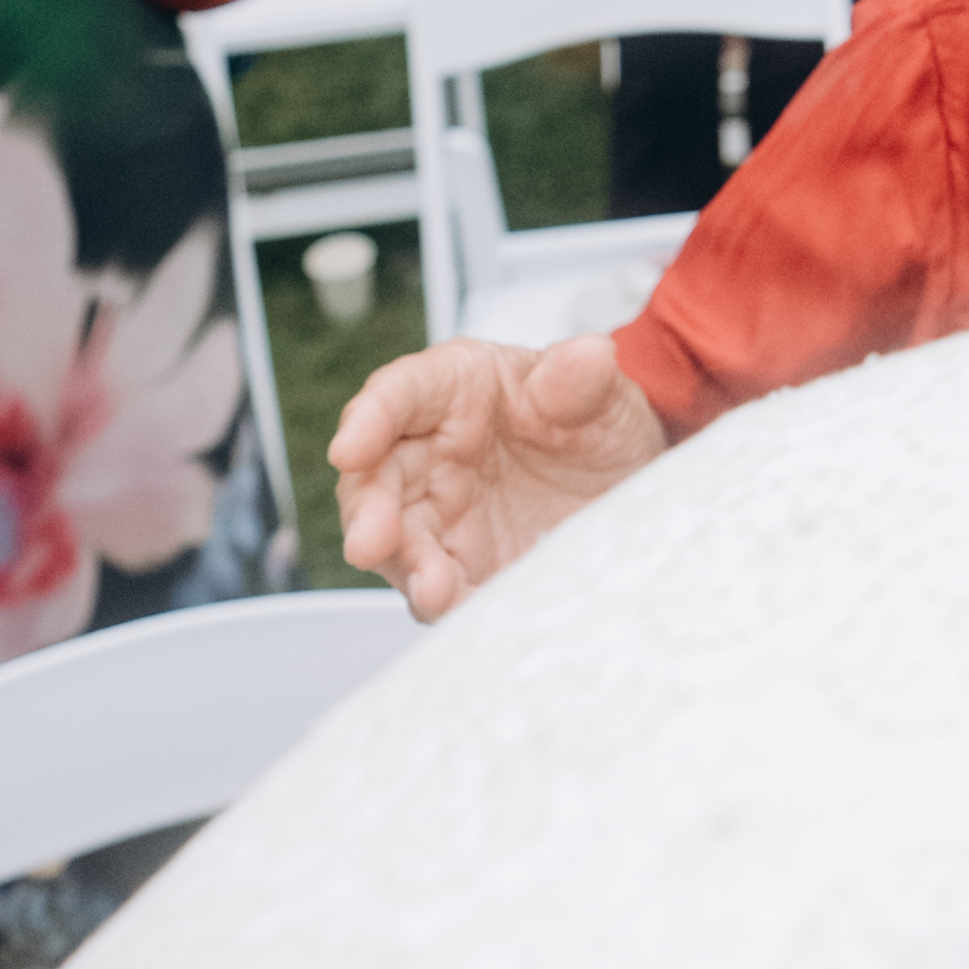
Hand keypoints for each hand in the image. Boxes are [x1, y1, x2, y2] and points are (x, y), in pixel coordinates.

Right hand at [331, 329, 668, 616]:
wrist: (619, 481)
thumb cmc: (589, 418)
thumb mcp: (598, 394)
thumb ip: (582, 378)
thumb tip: (589, 354)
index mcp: (451, 389)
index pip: (398, 395)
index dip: (369, 420)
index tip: (350, 449)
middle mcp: (430, 453)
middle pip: (377, 478)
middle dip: (369, 512)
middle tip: (371, 542)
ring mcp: (440, 515)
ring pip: (399, 542)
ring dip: (408, 568)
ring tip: (433, 591)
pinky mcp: (460, 566)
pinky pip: (441, 587)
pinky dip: (452, 604)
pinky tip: (471, 614)